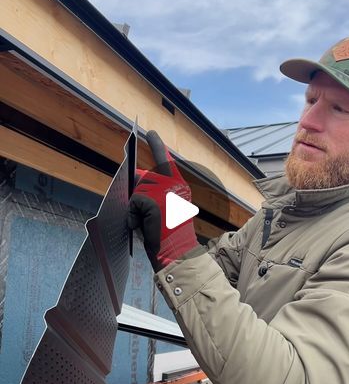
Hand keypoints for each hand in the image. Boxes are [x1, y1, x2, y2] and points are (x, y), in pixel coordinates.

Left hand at [128, 131, 198, 270]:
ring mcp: (164, 191)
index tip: (151, 133)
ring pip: (136, 191)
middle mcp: (174, 184)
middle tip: (148, 217)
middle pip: (143, 178)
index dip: (157, 145)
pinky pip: (133, 202)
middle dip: (138, 196)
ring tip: (148, 223)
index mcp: (179, 186)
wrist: (176, 251)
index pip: (165, 161)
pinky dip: (134, 215)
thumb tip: (135, 182)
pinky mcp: (153, 200)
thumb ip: (154, 193)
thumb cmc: (168, 234)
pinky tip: (144, 225)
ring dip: (136, 208)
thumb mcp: (164, 208)